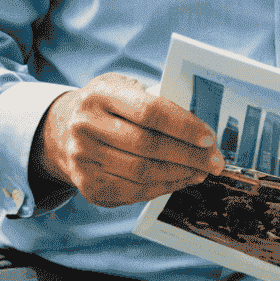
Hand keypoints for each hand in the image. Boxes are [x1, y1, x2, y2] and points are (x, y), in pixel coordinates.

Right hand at [32, 73, 224, 207]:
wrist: (64, 129)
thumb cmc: (110, 105)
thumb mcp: (126, 88)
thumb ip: (158, 101)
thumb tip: (201, 130)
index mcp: (101, 94)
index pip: (150, 111)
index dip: (184, 126)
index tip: (210, 137)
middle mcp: (86, 126)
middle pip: (147, 146)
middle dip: (189, 156)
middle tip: (215, 161)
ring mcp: (83, 158)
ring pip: (141, 173)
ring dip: (179, 174)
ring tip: (202, 171)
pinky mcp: (87, 185)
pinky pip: (132, 192)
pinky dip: (162, 188)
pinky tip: (180, 180)